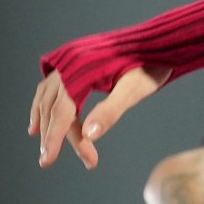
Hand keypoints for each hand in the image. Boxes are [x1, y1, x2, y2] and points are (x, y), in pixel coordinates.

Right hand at [28, 64, 168, 168]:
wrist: (161, 41)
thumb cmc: (151, 66)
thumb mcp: (134, 91)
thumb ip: (110, 111)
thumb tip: (89, 136)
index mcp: (81, 70)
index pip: (62, 112)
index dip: (55, 138)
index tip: (48, 162)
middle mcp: (70, 63)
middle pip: (54, 107)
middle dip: (54, 135)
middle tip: (50, 161)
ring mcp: (70, 60)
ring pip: (48, 96)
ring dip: (45, 121)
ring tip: (43, 145)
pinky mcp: (74, 60)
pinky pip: (50, 85)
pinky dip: (44, 104)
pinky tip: (42, 118)